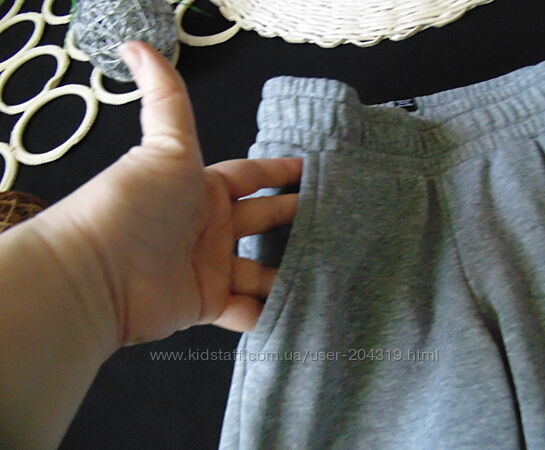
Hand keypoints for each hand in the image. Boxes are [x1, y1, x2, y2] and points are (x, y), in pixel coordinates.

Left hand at [36, 41, 301, 346]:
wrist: (101, 272)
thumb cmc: (138, 203)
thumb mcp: (165, 147)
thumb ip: (166, 99)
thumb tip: (136, 45)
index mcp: (202, 190)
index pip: (248, 177)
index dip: (277, 173)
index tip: (309, 171)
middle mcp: (208, 228)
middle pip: (260, 222)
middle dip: (290, 219)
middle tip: (330, 220)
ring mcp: (208, 267)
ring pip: (257, 269)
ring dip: (285, 271)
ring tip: (323, 268)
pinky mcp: (206, 304)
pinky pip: (242, 310)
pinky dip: (263, 312)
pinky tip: (292, 308)